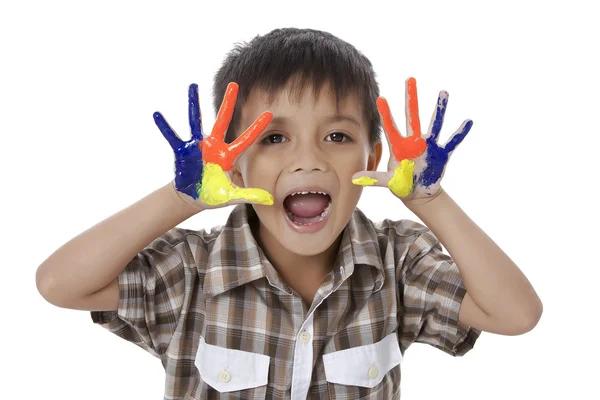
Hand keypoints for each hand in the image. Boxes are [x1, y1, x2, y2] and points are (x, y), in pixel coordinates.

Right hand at [153, 82, 273, 208]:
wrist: (192, 198)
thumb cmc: (214, 195)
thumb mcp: (231, 196)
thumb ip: (248, 195)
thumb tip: (269, 200)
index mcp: (227, 156)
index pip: (245, 140)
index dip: (256, 128)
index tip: (269, 114)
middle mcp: (213, 146)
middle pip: (222, 121)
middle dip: (228, 104)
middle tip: (234, 84)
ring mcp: (197, 147)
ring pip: (195, 121)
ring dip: (193, 103)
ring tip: (192, 85)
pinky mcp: (182, 151)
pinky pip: (172, 136)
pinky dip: (164, 126)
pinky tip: (157, 114)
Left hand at [352, 77, 472, 202]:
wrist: (419, 193)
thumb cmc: (401, 185)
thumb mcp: (387, 182)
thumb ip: (372, 178)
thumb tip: (353, 178)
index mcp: (399, 146)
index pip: (390, 127)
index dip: (385, 114)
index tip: (380, 98)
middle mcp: (414, 141)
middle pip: (412, 116)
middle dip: (411, 98)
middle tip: (410, 79)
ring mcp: (429, 146)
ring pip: (434, 123)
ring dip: (439, 109)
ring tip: (443, 92)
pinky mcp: (442, 153)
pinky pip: (453, 141)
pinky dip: (460, 132)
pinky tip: (468, 121)